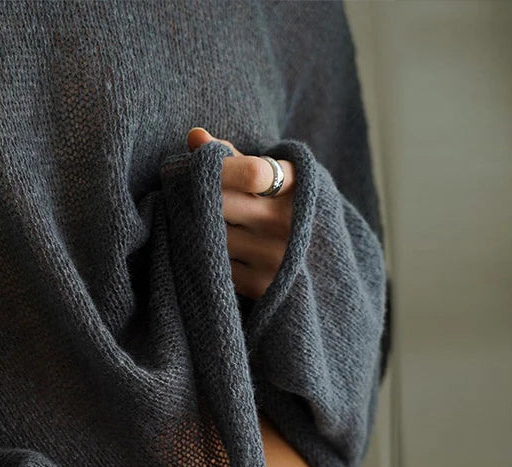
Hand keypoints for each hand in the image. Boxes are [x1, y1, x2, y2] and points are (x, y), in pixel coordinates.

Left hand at [187, 127, 295, 301]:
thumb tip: (194, 136)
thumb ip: (234, 157)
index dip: (222, 168)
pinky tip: (214, 250)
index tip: (202, 165)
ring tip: (203, 222)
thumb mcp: (274, 178)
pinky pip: (217, 265)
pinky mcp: (263, 285)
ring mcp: (276, 257)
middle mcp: (289, 223)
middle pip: (223, 204)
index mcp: (296, 187)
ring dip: (200, 227)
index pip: (253, 173)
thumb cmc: (285, 208)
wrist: (323, 264)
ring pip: (214, 235)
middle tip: (189, 194)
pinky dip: (208, 255)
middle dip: (203, 197)